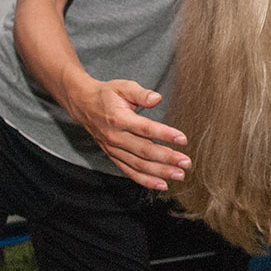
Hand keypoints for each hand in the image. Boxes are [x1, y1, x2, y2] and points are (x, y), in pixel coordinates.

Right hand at [68, 79, 190, 190]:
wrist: (83, 105)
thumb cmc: (107, 94)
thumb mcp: (123, 86)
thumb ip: (141, 93)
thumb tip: (156, 98)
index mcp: (119, 118)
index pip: (145, 129)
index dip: (165, 135)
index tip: (183, 139)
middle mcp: (115, 137)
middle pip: (144, 151)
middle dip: (167, 158)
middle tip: (186, 163)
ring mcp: (113, 149)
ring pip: (138, 165)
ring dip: (160, 172)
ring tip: (179, 175)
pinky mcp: (113, 156)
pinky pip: (130, 172)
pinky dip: (145, 180)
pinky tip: (162, 184)